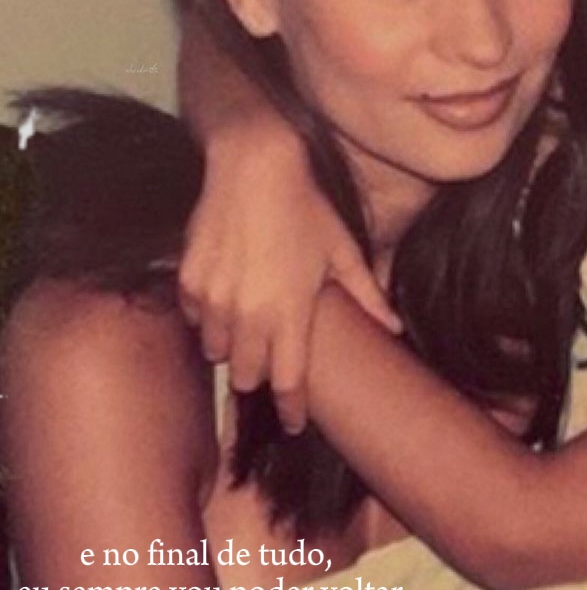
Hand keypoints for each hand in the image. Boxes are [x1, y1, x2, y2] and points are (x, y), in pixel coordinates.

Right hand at [180, 128, 400, 432]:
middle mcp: (249, 316)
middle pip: (247, 376)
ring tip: (248, 325)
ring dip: (232, 347)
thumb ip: (367, 295)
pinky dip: (208, 316)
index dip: (292, 410)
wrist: (254, 166)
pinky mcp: (189, 281)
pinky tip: (225, 295)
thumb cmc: (306, 208)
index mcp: (290, 315)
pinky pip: (195, 318)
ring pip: (217, 351)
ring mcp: (214, 300)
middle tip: (270, 361)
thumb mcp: (343, 252)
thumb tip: (394, 327)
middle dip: (259, 376)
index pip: (288, 384)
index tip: (296, 423)